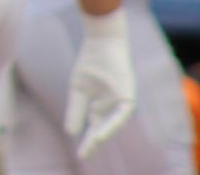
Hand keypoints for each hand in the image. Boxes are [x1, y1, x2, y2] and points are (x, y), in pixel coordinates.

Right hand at [65, 10, 134, 158]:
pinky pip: (121, 114)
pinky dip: (111, 123)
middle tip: (84, 155)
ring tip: (92, 144)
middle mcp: (113, 108)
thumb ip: (75, 110)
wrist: (101, 43)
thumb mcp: (78, 89)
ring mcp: (122, 103)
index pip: (94, 128)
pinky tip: (101, 130)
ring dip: (103, 134)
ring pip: (112, 124)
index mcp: (101, 106)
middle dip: (94, 143)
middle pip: (103, 129)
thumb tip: (70, 132)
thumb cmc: (91, 63)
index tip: (80, 155)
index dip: (88, 141)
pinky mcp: (129, 97)